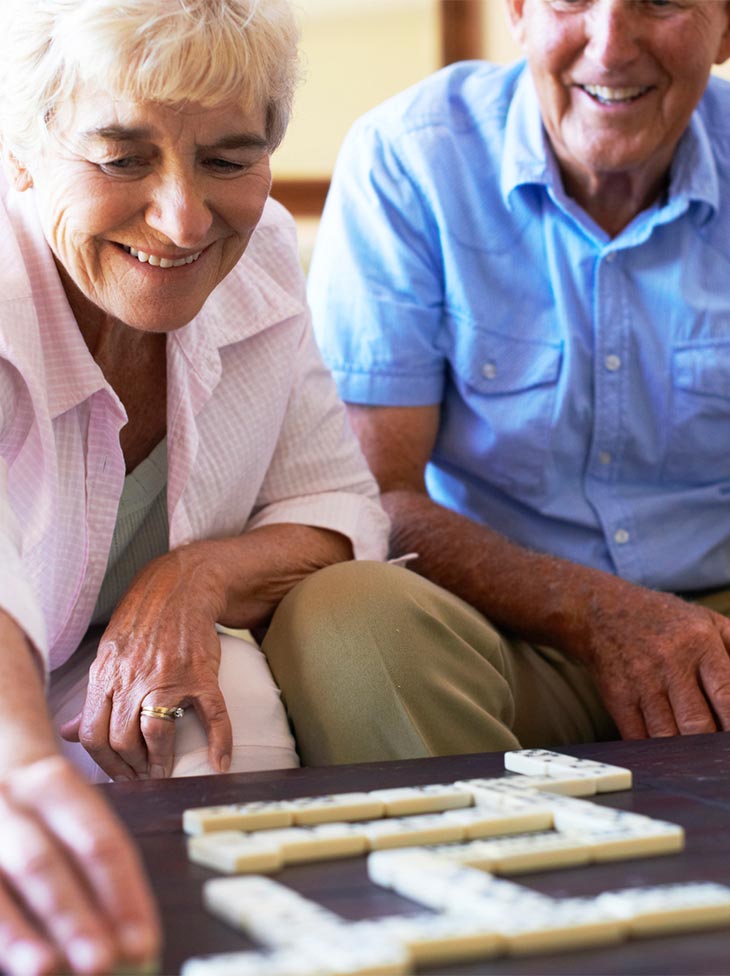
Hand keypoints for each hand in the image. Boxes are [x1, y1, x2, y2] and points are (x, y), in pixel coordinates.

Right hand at [0, 755, 158, 975]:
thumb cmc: (41, 815)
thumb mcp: (72, 818)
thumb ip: (100, 871)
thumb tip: (130, 942)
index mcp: (55, 784)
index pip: (99, 842)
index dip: (123, 895)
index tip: (142, 944)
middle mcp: (9, 801)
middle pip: (44, 863)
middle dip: (73, 918)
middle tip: (99, 962)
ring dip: (23, 934)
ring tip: (47, 969)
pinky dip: (1, 935)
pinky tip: (19, 964)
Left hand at [60, 549, 231, 780]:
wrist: (181, 586)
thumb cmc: (144, 619)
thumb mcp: (108, 654)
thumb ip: (92, 696)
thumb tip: (70, 732)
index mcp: (106, 675)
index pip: (93, 734)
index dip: (104, 763)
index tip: (118, 773)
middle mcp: (133, 678)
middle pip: (121, 739)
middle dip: (131, 767)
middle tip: (142, 776)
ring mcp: (168, 677)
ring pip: (155, 732)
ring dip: (159, 761)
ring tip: (165, 771)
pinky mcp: (200, 674)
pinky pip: (212, 714)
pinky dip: (219, 742)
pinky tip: (221, 762)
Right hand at [581, 582, 729, 737]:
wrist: (602, 612)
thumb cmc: (664, 620)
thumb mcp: (707, 621)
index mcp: (699, 642)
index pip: (727, 696)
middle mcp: (669, 661)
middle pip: (699, 724)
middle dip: (712, 744)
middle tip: (718, 752)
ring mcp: (640, 681)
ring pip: (669, 737)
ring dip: (686, 751)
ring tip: (696, 753)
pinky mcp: (617, 696)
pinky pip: (640, 737)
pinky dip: (656, 749)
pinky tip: (668, 748)